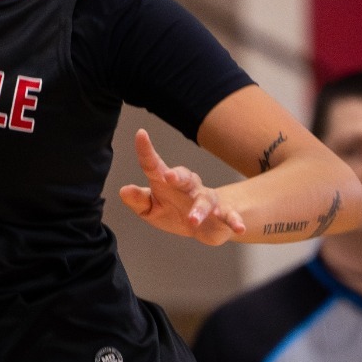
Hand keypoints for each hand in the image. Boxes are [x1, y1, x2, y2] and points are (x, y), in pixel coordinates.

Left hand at [117, 129, 244, 246]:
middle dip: (178, 175)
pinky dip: (234, 219)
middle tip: (169, 176)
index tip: (140, 134)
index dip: (146, 150)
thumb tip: (123, 190)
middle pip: (184, 176)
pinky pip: (229, 214)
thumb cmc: (173, 211)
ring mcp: (205, 198)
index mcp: (166, 182)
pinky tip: (238, 228)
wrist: (204, 226)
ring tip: (192, 220)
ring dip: (199, 209)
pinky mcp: (221, 213)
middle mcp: (187, 186)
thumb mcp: (151, 210)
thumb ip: (138, 200)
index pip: (154, 165)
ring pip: (205, 199)